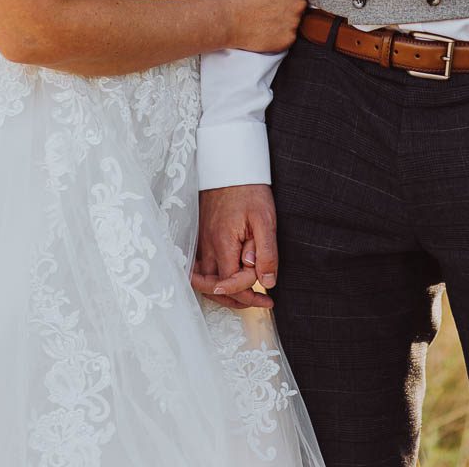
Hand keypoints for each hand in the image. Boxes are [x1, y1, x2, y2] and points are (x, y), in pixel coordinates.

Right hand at [192, 184, 277, 309]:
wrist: (230, 166)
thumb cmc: (249, 190)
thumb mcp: (265, 219)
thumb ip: (266, 252)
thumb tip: (266, 281)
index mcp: (223, 243)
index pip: (231, 283)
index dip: (249, 291)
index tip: (268, 292)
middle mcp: (207, 246)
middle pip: (215, 288)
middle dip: (238, 300)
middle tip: (261, 303)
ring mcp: (201, 241)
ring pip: (205, 280)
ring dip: (224, 293)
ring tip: (247, 296)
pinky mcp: (200, 236)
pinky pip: (200, 268)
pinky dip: (211, 280)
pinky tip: (225, 281)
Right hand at [221, 0, 307, 52]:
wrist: (226, 19)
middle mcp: (299, 4)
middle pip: (298, 0)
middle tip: (265, 2)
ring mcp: (294, 23)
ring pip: (294, 17)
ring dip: (283, 16)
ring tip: (264, 14)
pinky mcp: (288, 40)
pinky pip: (289, 33)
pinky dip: (279, 30)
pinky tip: (266, 26)